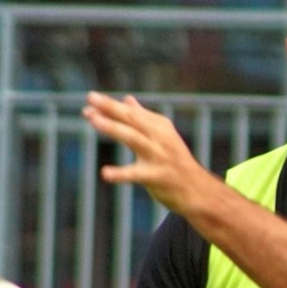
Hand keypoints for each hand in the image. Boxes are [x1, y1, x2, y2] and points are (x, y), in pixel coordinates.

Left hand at [81, 92, 213, 211]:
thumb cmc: (174, 162)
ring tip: (94, 120)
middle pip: (132, 119)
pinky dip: (120, 173)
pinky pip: (136, 174)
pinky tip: (105, 173)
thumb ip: (143, 118)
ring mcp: (159, 156)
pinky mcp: (157, 176)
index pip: (132, 112)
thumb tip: (127, 99)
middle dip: (111, 107)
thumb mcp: (162, 136)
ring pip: (133, 138)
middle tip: (90, 98)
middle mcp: (160, 137)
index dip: (111, 105)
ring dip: (113, 127)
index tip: (91, 99)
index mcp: (160, 125)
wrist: (196, 189)